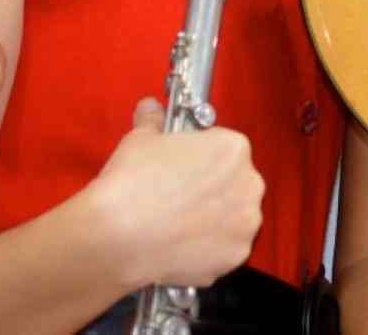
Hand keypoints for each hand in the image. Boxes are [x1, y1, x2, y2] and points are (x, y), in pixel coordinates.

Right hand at [86, 97, 264, 290]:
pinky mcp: (234, 257)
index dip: (203, 158)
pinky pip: (225, 249)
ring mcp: (245, 224)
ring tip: (180, 223)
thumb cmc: (133, 184)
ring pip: (234, 218)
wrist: (118, 236)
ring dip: (215, 220)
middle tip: (181, 197)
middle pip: (236, 183)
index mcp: (234, 148)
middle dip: (214, 189)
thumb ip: (154, 121)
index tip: (186, 168)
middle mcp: (249, 184)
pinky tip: (182, 245)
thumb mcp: (142, 139)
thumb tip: (151, 110)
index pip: (225, 148)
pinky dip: (208, 249)